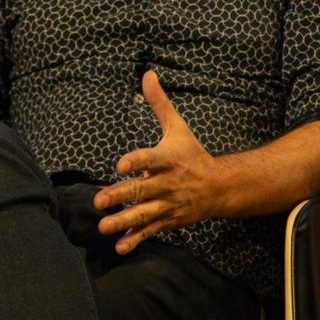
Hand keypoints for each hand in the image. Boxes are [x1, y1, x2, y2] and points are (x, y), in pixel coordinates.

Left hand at [93, 71, 220, 254]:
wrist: (220, 187)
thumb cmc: (193, 155)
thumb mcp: (178, 128)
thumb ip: (159, 104)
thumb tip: (147, 74)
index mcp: (169, 159)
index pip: (150, 159)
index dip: (136, 162)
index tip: (119, 166)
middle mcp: (168, 183)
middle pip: (142, 190)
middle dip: (120, 196)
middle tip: (98, 201)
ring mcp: (168, 204)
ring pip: (144, 214)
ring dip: (123, 221)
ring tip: (103, 227)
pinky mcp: (168, 220)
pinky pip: (151, 231)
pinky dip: (136, 239)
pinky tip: (120, 246)